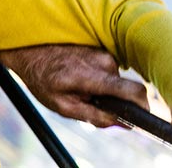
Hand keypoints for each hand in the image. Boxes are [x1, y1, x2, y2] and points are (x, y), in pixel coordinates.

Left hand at [0, 44, 148, 127]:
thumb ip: (93, 116)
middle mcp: (103, 61)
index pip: (132, 91)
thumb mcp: (62, 105)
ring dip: (101, 88)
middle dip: (111, 100)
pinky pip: (108, 70)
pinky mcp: (101, 47)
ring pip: (115, 81)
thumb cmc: (43, 79)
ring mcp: (103, 52)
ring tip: (77, 85)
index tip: (140, 115)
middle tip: (86, 100)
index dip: (142, 106)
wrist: (29, 49)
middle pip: (123, 90)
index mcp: (92, 76)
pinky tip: (78, 74)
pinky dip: (97, 77)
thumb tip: (121, 123)